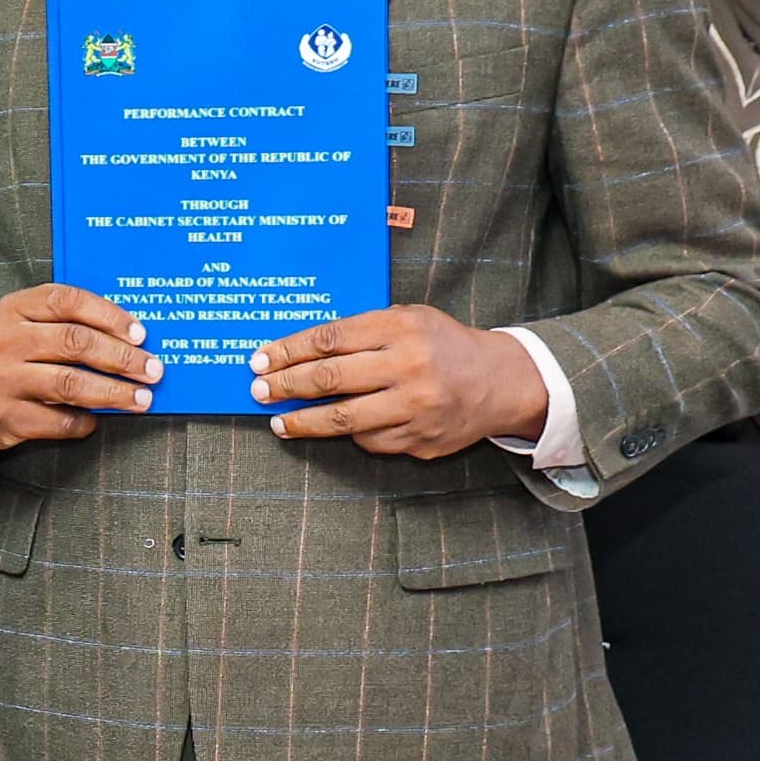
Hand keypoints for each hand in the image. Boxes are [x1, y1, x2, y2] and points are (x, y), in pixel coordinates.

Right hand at [0, 284, 159, 450]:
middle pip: (75, 343)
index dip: (110, 316)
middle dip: (122, 358)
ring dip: (115, 393)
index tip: (140, 334)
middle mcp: (5, 342)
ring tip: (141, 398)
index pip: (67, 302)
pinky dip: (86, 421)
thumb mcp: (20, 320)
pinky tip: (96, 419)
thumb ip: (63, 318)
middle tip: (152, 369)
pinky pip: (60, 422)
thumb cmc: (3, 352)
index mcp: (12, 309)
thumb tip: (129, 336)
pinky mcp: (6, 418)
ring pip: (71, 384)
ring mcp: (3, 382)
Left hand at [251, 306, 548, 458]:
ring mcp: (416, 407)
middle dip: (285, 385)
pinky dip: (348, 434)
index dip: (288, 350)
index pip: (330, 339)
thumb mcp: (409, 320)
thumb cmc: (443, 345)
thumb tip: (297, 350)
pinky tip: (332, 428)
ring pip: (343, 419)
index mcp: (403, 329)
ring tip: (278, 420)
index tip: (260, 359)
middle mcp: (409, 367)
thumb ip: (362, 331)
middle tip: (258, 389)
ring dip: (303, 421)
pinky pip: (370, 440)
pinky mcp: (421, 439)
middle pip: (329, 379)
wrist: (501, 382)